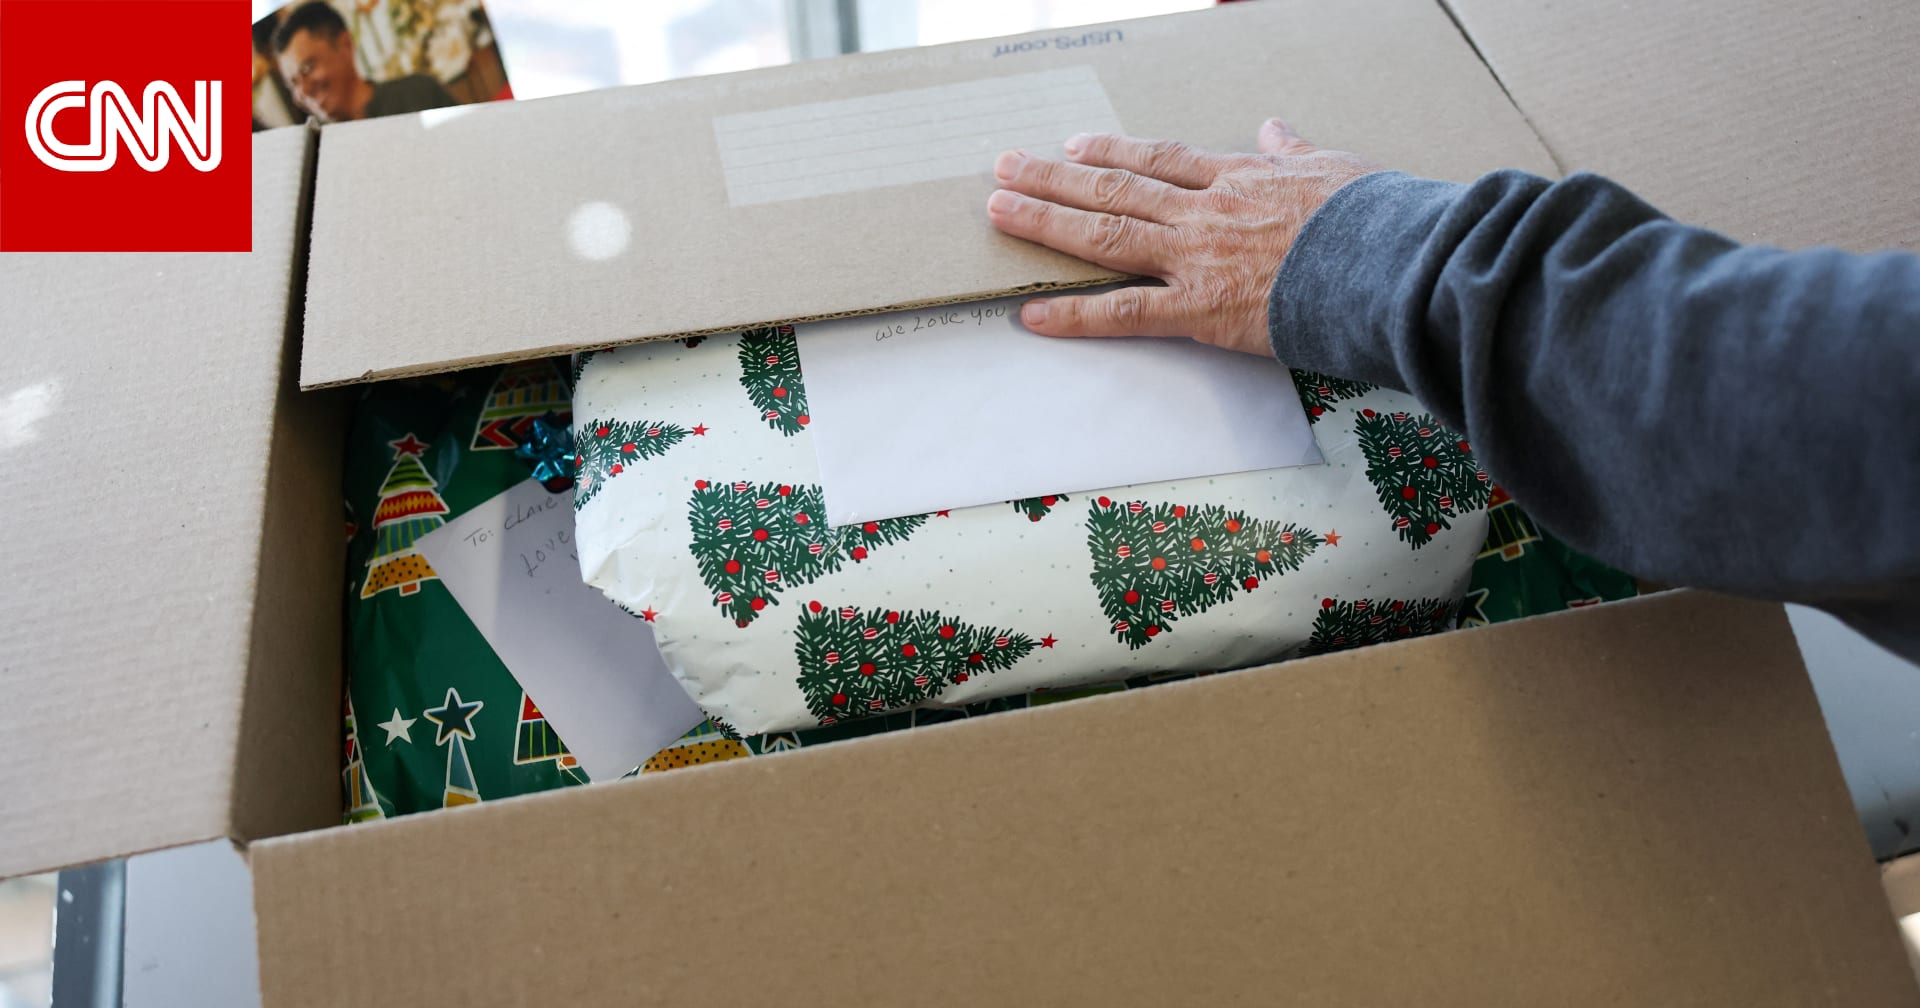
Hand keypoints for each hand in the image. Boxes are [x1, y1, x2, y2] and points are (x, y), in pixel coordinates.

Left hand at [986, 117, 1381, 356]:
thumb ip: (1295, 149)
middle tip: (1005, 165)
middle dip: (1053, 176)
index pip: (1161, 159)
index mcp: (1239, 177)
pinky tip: (1033, 315)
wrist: (1391, 260)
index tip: (1077, 144)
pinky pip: (1125, 312)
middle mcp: (1204, 212)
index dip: (1113, 150)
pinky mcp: (1201, 309)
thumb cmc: (1374, 219)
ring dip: (1046, 221)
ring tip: (998, 209)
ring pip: (1104, 234)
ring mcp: (1196, 258)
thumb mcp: (1335, 167)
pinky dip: (1076, 315)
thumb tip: (1277, 125)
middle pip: (1114, 187)